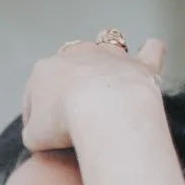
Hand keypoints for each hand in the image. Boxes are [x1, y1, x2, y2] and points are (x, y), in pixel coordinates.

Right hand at [21, 34, 165, 152]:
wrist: (103, 109)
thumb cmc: (64, 123)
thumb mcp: (34, 137)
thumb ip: (33, 134)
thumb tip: (38, 135)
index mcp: (44, 71)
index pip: (34, 93)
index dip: (37, 116)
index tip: (43, 134)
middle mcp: (76, 55)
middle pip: (68, 64)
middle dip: (69, 80)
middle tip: (73, 106)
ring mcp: (109, 56)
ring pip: (107, 46)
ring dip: (106, 57)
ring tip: (108, 74)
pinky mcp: (138, 64)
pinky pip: (149, 51)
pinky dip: (150, 52)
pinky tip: (151, 53)